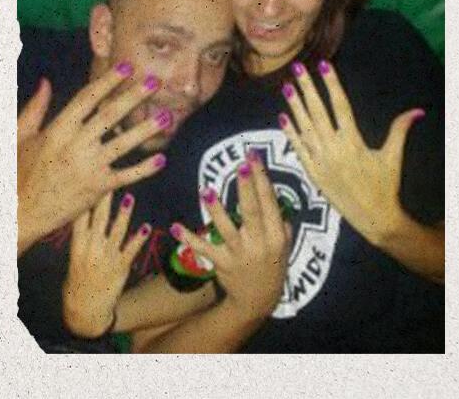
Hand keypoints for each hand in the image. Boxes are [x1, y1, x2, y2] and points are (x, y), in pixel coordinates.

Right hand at [16, 67, 170, 253]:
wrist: (20, 210)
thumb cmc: (17, 171)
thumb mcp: (19, 135)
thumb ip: (35, 107)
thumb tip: (46, 82)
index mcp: (58, 128)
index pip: (88, 98)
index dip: (109, 81)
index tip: (126, 68)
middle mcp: (77, 144)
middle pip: (111, 114)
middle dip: (136, 96)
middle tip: (156, 82)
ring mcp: (89, 166)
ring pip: (125, 143)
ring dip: (148, 129)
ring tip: (167, 116)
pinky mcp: (98, 188)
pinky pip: (127, 175)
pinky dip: (145, 168)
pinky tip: (161, 159)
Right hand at [63, 191, 150, 337]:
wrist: (86, 306)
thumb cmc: (77, 278)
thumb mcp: (74, 255)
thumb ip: (82, 237)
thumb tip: (88, 214)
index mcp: (77, 243)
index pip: (82, 216)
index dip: (88, 198)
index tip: (92, 181)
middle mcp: (92, 247)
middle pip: (100, 218)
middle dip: (106, 199)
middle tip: (111, 180)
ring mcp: (107, 256)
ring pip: (117, 230)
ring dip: (125, 214)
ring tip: (130, 197)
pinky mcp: (121, 266)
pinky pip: (132, 249)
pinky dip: (139, 238)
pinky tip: (146, 227)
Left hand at [171, 151, 291, 320]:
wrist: (258, 300)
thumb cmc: (271, 266)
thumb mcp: (283, 246)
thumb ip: (281, 223)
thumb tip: (275, 196)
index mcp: (276, 235)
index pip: (269, 202)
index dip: (261, 179)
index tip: (253, 157)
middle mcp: (259, 243)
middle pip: (251, 211)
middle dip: (246, 187)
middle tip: (240, 164)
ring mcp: (239, 254)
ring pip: (226, 228)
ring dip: (216, 210)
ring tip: (206, 190)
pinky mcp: (221, 263)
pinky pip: (203, 248)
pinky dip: (189, 239)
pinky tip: (175, 227)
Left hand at [280, 59, 423, 244]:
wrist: (373, 218)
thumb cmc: (385, 186)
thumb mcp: (393, 157)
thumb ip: (400, 131)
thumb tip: (417, 111)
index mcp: (353, 142)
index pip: (340, 106)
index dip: (331, 84)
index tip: (323, 66)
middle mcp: (334, 148)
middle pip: (317, 112)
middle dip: (307, 88)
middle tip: (297, 68)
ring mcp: (320, 160)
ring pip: (304, 128)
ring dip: (294, 106)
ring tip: (285, 86)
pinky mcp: (311, 172)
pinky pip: (298, 149)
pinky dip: (290, 133)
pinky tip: (283, 117)